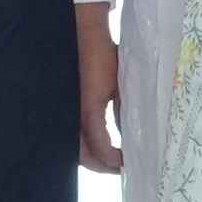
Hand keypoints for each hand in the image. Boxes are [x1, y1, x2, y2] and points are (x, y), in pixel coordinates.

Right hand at [72, 1, 125, 172]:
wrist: (84, 33)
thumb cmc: (105, 56)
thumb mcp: (120, 85)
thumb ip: (124, 111)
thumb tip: (134, 134)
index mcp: (88, 112)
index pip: (100, 149)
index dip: (113, 161)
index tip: (128, 164)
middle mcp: (74, 116)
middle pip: (84, 155)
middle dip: (102, 165)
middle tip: (121, 167)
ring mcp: (68, 111)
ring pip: (76, 148)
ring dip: (93, 157)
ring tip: (111, 159)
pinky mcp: (68, 106)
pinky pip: (74, 133)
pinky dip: (86, 143)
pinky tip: (100, 143)